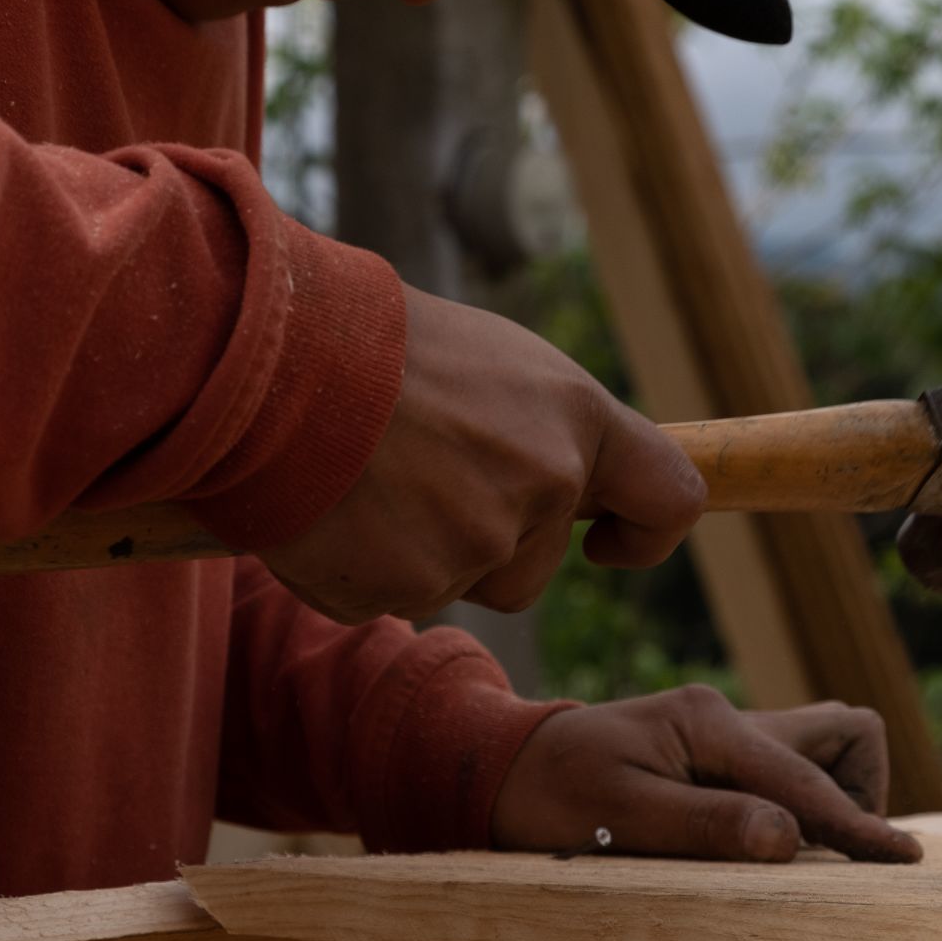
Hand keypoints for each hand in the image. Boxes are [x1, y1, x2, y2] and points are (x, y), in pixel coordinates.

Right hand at [260, 283, 705, 623]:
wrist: (272, 356)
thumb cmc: (374, 342)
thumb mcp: (489, 361)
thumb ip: (541, 428)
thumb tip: (566, 481)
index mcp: (574, 419)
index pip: (670, 498)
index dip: (646, 534)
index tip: (608, 542)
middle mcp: (542, 484)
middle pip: (535, 562)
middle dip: (484, 539)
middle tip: (410, 471)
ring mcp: (476, 544)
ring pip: (460, 583)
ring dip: (418, 553)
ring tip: (363, 479)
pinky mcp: (407, 587)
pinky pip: (388, 598)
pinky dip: (356, 566)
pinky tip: (328, 508)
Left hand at [491, 687, 923, 863]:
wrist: (501, 768)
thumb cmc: (552, 794)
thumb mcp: (622, 817)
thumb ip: (707, 822)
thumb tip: (792, 838)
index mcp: (707, 722)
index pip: (806, 777)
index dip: (856, 825)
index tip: (905, 862)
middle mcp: (724, 716)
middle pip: (839, 731)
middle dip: (856, 789)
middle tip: (829, 853)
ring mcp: (719, 731)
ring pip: (818, 745)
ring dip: (828, 794)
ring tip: (788, 850)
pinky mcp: (710, 752)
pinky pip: (782, 767)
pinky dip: (796, 800)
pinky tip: (762, 839)